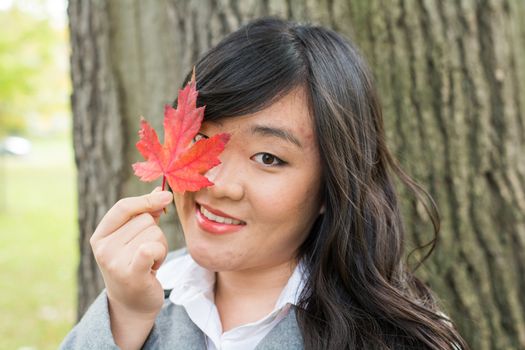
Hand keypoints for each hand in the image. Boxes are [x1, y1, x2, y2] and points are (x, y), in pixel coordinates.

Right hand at [90, 188, 172, 318]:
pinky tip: (154, 266)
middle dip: (155, 234)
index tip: (166, 197)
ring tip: (149, 262)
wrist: (133, 303)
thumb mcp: (135, 238)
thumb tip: (160, 191)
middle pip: (145, 220)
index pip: (123, 207)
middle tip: (147, 254)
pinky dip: (159, 253)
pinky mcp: (130, 274)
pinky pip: (151, 248)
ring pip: (154, 233)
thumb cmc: (136, 265)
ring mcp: (114, 262)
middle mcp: (103, 248)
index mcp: (100, 235)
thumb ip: (145, 214)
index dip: (146, 200)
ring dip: (160, 247)